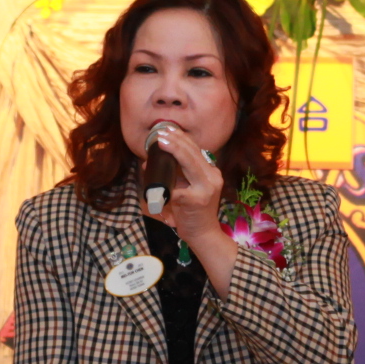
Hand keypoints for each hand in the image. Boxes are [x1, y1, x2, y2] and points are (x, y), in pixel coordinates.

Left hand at [143, 123, 224, 240]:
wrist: (203, 234)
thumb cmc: (192, 212)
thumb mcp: (188, 188)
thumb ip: (176, 174)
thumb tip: (151, 160)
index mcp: (211, 172)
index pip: (196, 150)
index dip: (182, 138)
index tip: (168, 129)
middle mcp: (213, 177)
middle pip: (193, 153)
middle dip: (176, 141)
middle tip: (160, 133)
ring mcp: (206, 188)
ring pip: (190, 163)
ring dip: (175, 151)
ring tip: (161, 142)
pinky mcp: (196, 200)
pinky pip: (178, 189)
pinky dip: (164, 184)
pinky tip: (154, 177)